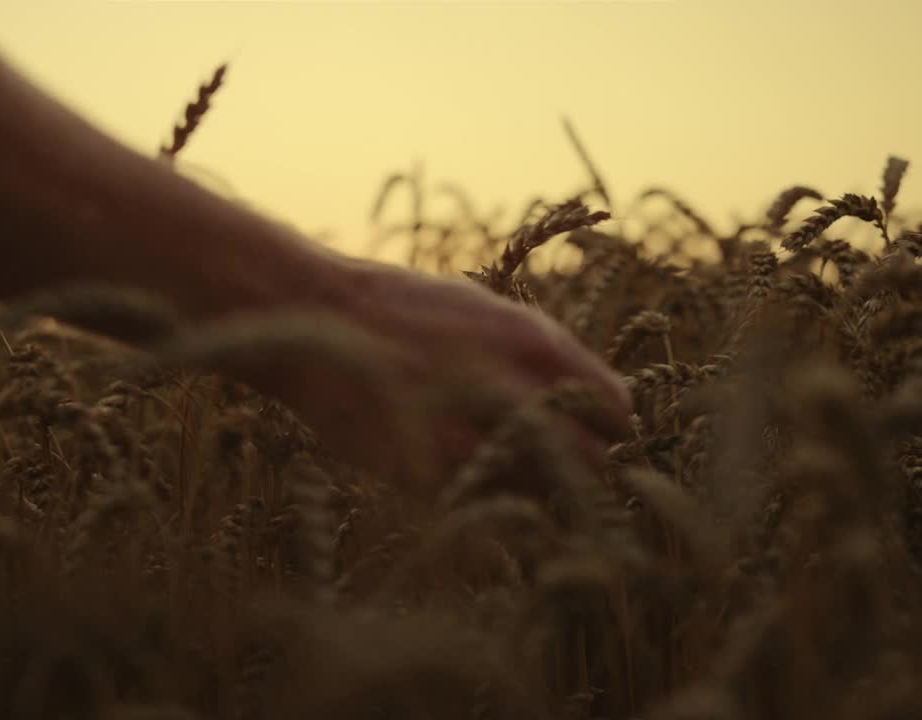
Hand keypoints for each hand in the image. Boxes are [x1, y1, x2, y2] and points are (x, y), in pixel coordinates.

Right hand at [222, 257, 632, 481]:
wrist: (310, 316)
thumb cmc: (400, 309)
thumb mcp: (481, 308)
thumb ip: (540, 350)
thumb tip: (599, 395)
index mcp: (524, 338)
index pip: (609, 402)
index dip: (612, 428)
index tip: (603, 437)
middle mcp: (500, 383)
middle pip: (585, 457)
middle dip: (586, 471)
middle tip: (573, 474)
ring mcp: (459, 430)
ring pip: (532, 488)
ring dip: (534, 489)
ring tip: (516, 474)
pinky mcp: (418, 467)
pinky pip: (477, 499)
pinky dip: (484, 497)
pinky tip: (467, 475)